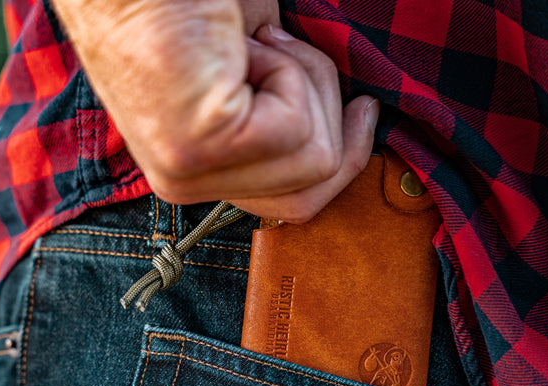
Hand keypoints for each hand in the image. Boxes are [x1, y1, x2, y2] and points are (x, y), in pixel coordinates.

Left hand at [51, 0, 377, 222]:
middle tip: (295, 53)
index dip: (345, 159)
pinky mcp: (192, 152)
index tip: (364, 109)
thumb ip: (294, 107)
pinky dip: (286, 72)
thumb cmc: (190, 3)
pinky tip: (240, 47)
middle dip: (331, 118)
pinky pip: (293, 130)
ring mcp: (185, 174)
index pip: (293, 202)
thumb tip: (358, 121)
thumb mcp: (261, 63)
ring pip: (314, 161)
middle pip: (309, 195)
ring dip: (303, 83)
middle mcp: (183, 183)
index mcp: (196, 169)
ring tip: (251, 45)